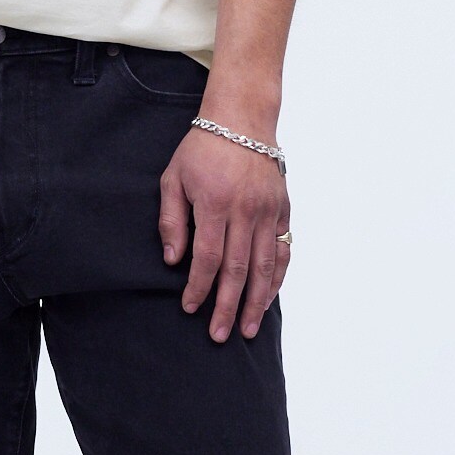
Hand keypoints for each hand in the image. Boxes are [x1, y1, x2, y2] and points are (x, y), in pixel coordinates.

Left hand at [158, 126, 290, 341]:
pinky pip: (283, 250)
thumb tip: (174, 260)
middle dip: (228, 306)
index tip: (191, 308)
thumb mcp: (173, 178)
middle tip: (219, 334)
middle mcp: (245, 210)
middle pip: (238, 269)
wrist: (242, 119)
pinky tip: (268, 298)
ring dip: (257, 301)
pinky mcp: (282, 210)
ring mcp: (268, 211)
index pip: (208, 257)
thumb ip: (171, 220)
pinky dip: (277, 277)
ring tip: (248, 328)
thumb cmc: (201, 149)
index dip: (199, 287)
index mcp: (215, 203)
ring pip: (265, 265)